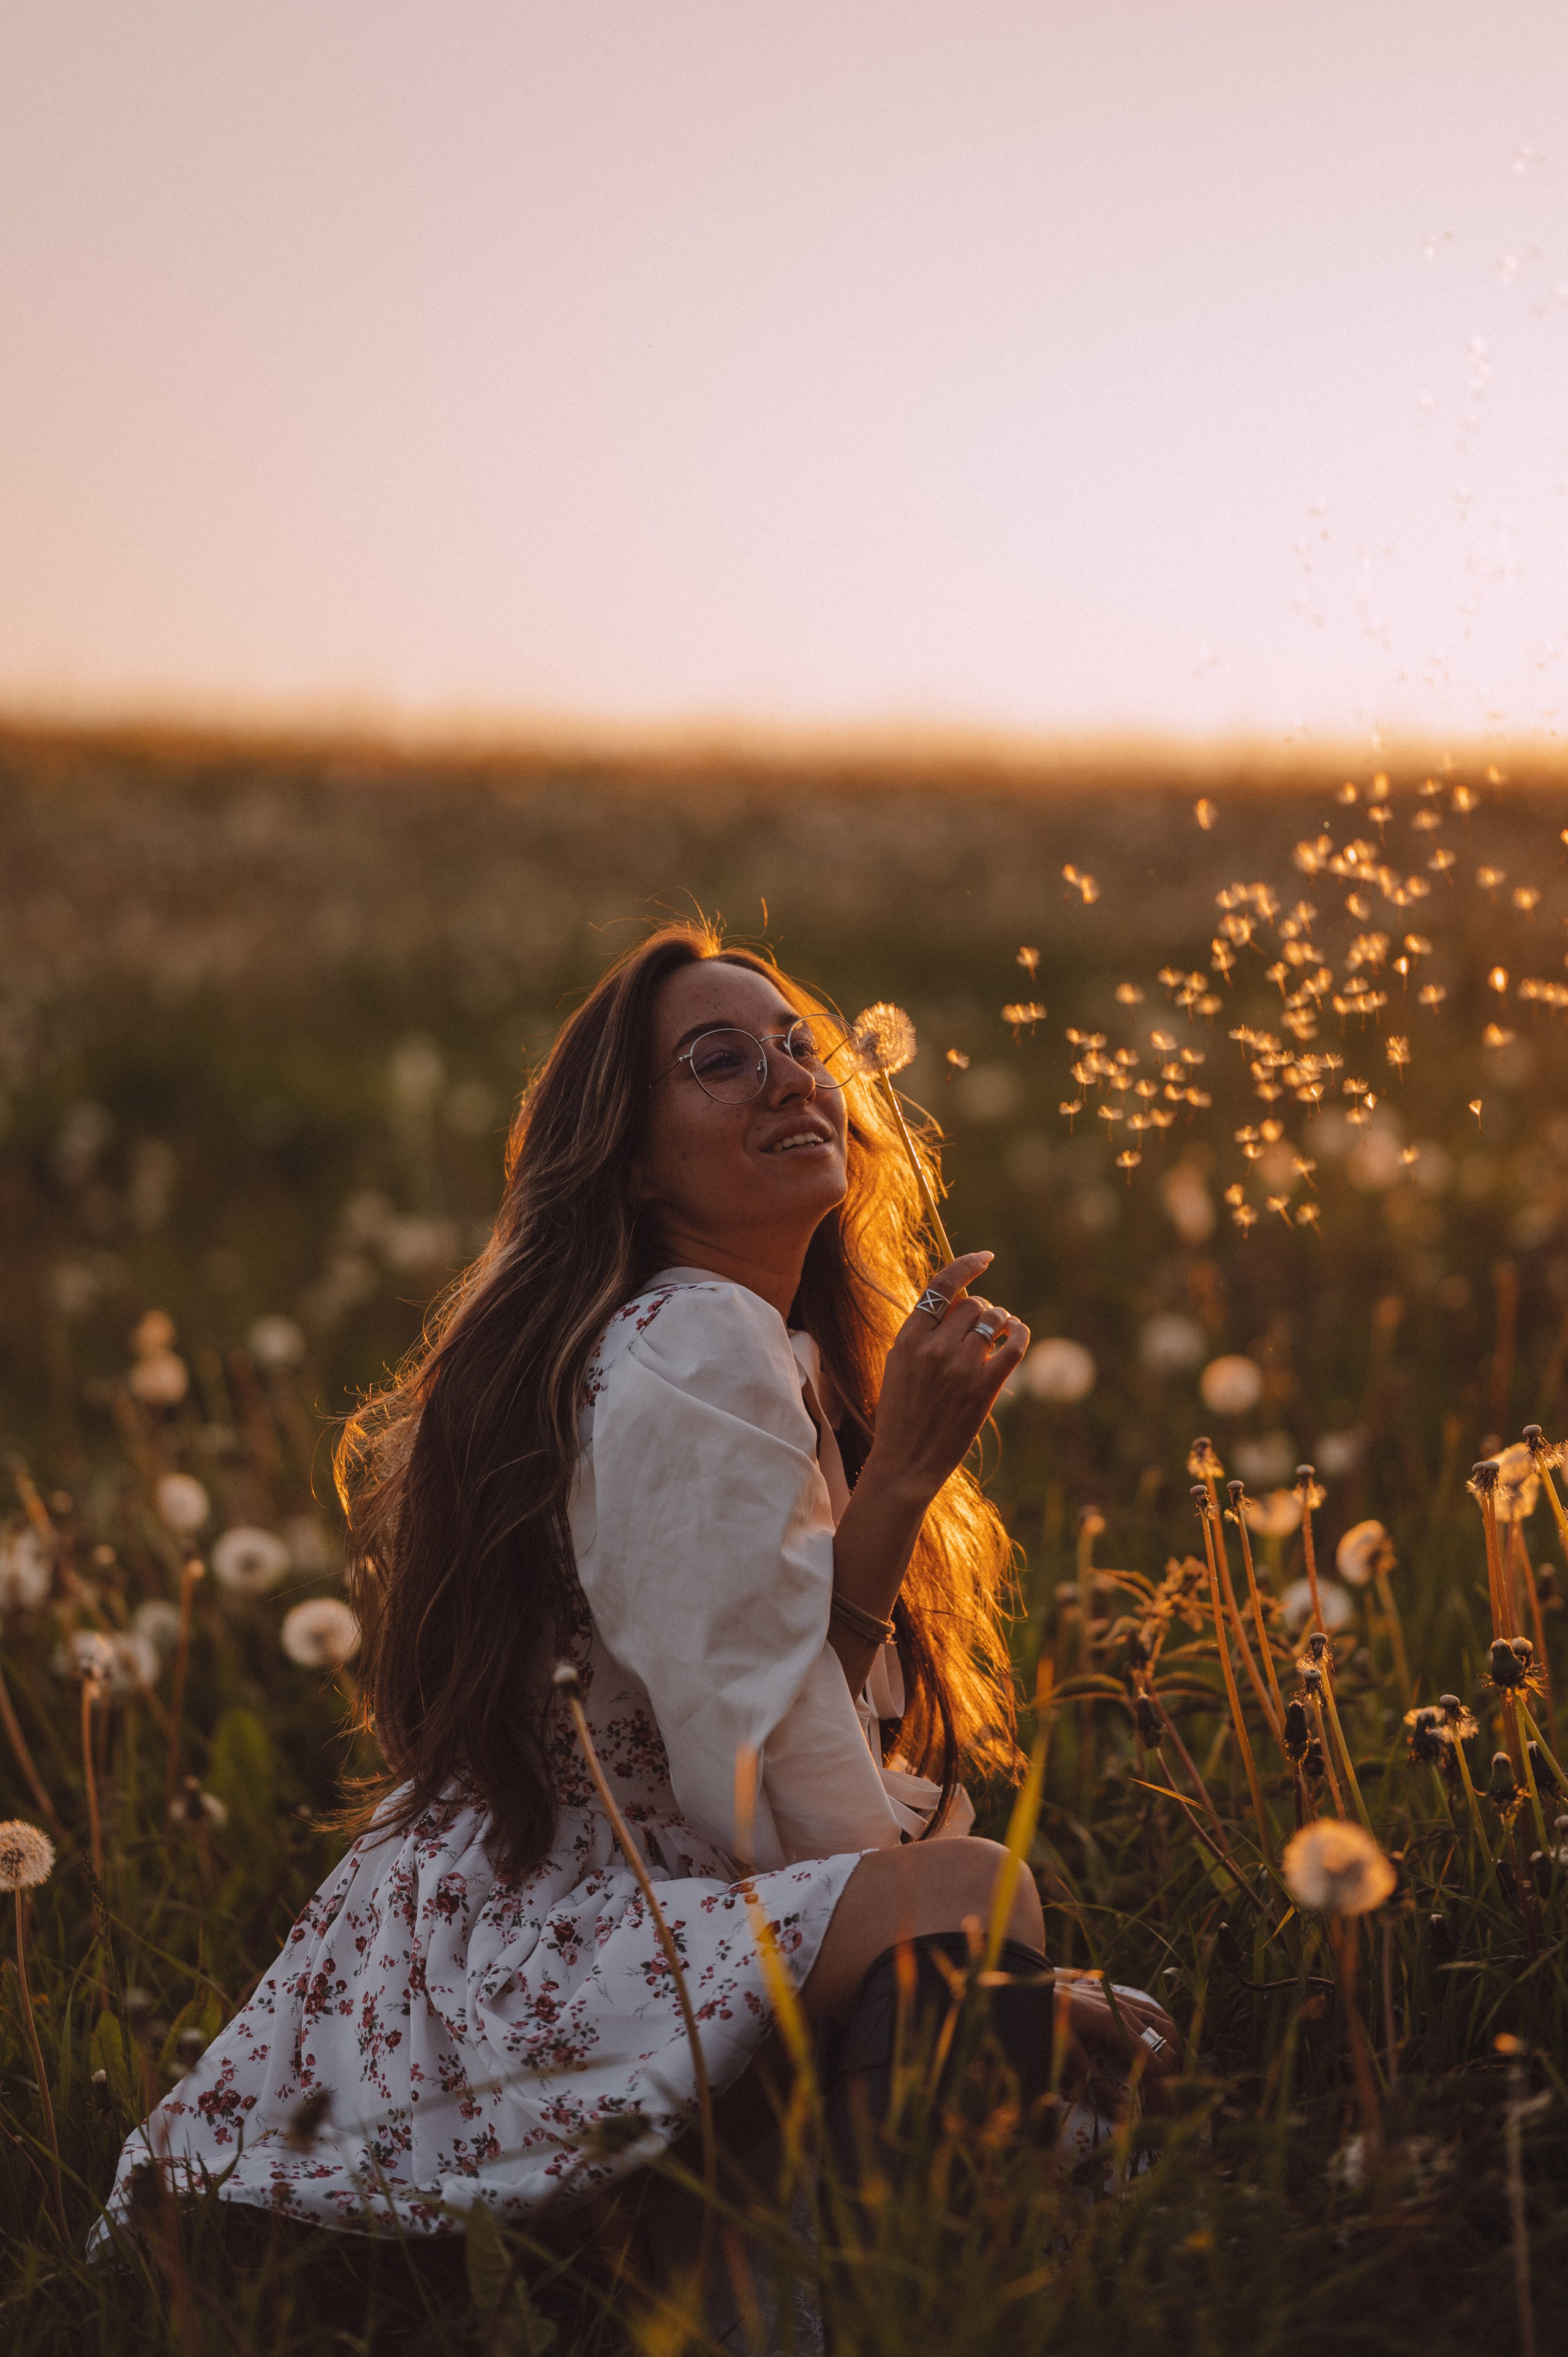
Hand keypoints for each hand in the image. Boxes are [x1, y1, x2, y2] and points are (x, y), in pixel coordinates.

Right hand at [865, 1253, 1029, 1503]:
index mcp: (908, 1339)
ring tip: (997, 1336)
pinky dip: (1021, 1333)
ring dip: (1000, 1323)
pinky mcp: (983, 1387)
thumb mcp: (899, 1365)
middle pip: (973, 1305)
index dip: (967, 1265)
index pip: (942, 1285)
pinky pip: (1014, 1344)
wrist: (905, 1461)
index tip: (985, 1259)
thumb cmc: (902, 1414)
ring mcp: (960, 1367)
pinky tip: (1018, 1333)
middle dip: (981, 1311)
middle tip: (980, 1329)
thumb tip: (957, 1303)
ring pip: (993, 1320)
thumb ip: (923, 1333)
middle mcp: (934, 1348)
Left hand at [1053, 1969, 1181, 2113]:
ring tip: (1176, 2078)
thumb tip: (1120, 2111)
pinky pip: (1153, 2011)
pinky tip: (1166, 2047)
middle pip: (1164, 2043)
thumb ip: (1093, 2082)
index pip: (1152, 2060)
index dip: (1160, 2088)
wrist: (1031, 1986)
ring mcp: (1123, 2000)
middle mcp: (1125, 2009)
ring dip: (1175, 2051)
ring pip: (1164, 2024)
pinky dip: (1165, 2030)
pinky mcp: (1117, 1997)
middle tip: (1170, 2101)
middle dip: (1172, 2074)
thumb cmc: (1046, 2020)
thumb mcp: (1064, 2054)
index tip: (1161, 2112)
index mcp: (1114, 2024)